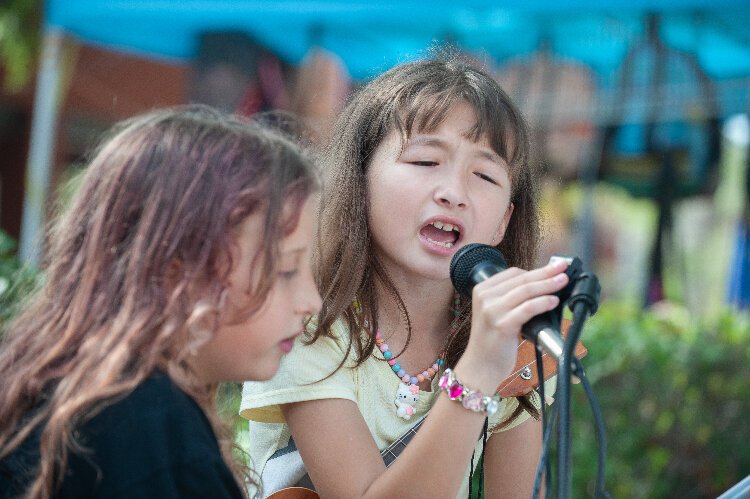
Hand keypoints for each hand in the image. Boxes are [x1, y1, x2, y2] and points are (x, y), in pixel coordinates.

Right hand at [454, 258, 569, 393]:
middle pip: (522, 279)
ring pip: (526, 291)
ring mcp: (492, 310)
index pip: (513, 273)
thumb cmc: (493, 341)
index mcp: (482, 290)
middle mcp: (485, 297)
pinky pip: (527, 308)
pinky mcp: (502, 325)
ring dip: (548, 284)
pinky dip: (543, 303)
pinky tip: (554, 301)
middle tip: (564, 267)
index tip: (553, 268)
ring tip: (563, 281)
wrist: (480, 366)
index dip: (536, 270)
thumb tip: (544, 285)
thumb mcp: (497, 312)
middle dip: (546, 272)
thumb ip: (513, 298)